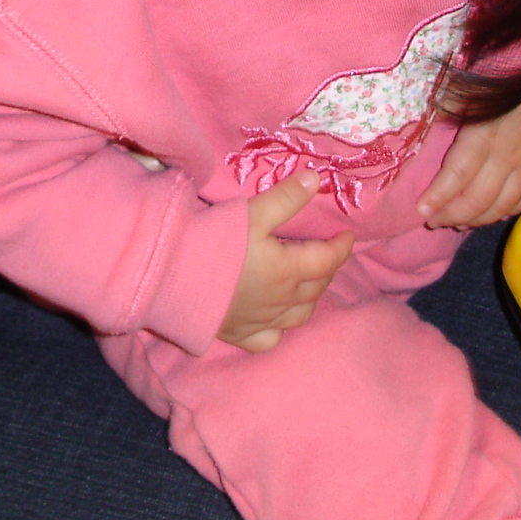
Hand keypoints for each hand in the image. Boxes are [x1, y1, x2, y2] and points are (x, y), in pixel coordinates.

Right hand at [217, 171, 353, 352]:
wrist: (172, 277)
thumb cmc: (215, 241)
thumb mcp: (253, 213)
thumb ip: (286, 198)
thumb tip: (316, 180)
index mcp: (288, 271)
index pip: (327, 260)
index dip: (341, 248)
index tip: (348, 236)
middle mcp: (280, 301)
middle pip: (316, 289)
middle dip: (327, 270)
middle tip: (326, 254)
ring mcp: (260, 322)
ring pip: (299, 316)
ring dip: (309, 299)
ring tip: (307, 283)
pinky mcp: (238, 334)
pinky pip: (270, 339)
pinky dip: (279, 329)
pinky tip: (276, 320)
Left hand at [417, 99, 520, 230]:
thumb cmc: (502, 90)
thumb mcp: (470, 96)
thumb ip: (447, 111)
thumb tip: (419, 123)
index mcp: (482, 136)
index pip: (457, 174)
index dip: (438, 196)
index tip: (421, 211)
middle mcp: (505, 157)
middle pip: (478, 199)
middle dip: (453, 215)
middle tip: (435, 222)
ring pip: (502, 206)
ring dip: (478, 220)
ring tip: (459, 223)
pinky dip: (507, 213)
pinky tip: (492, 215)